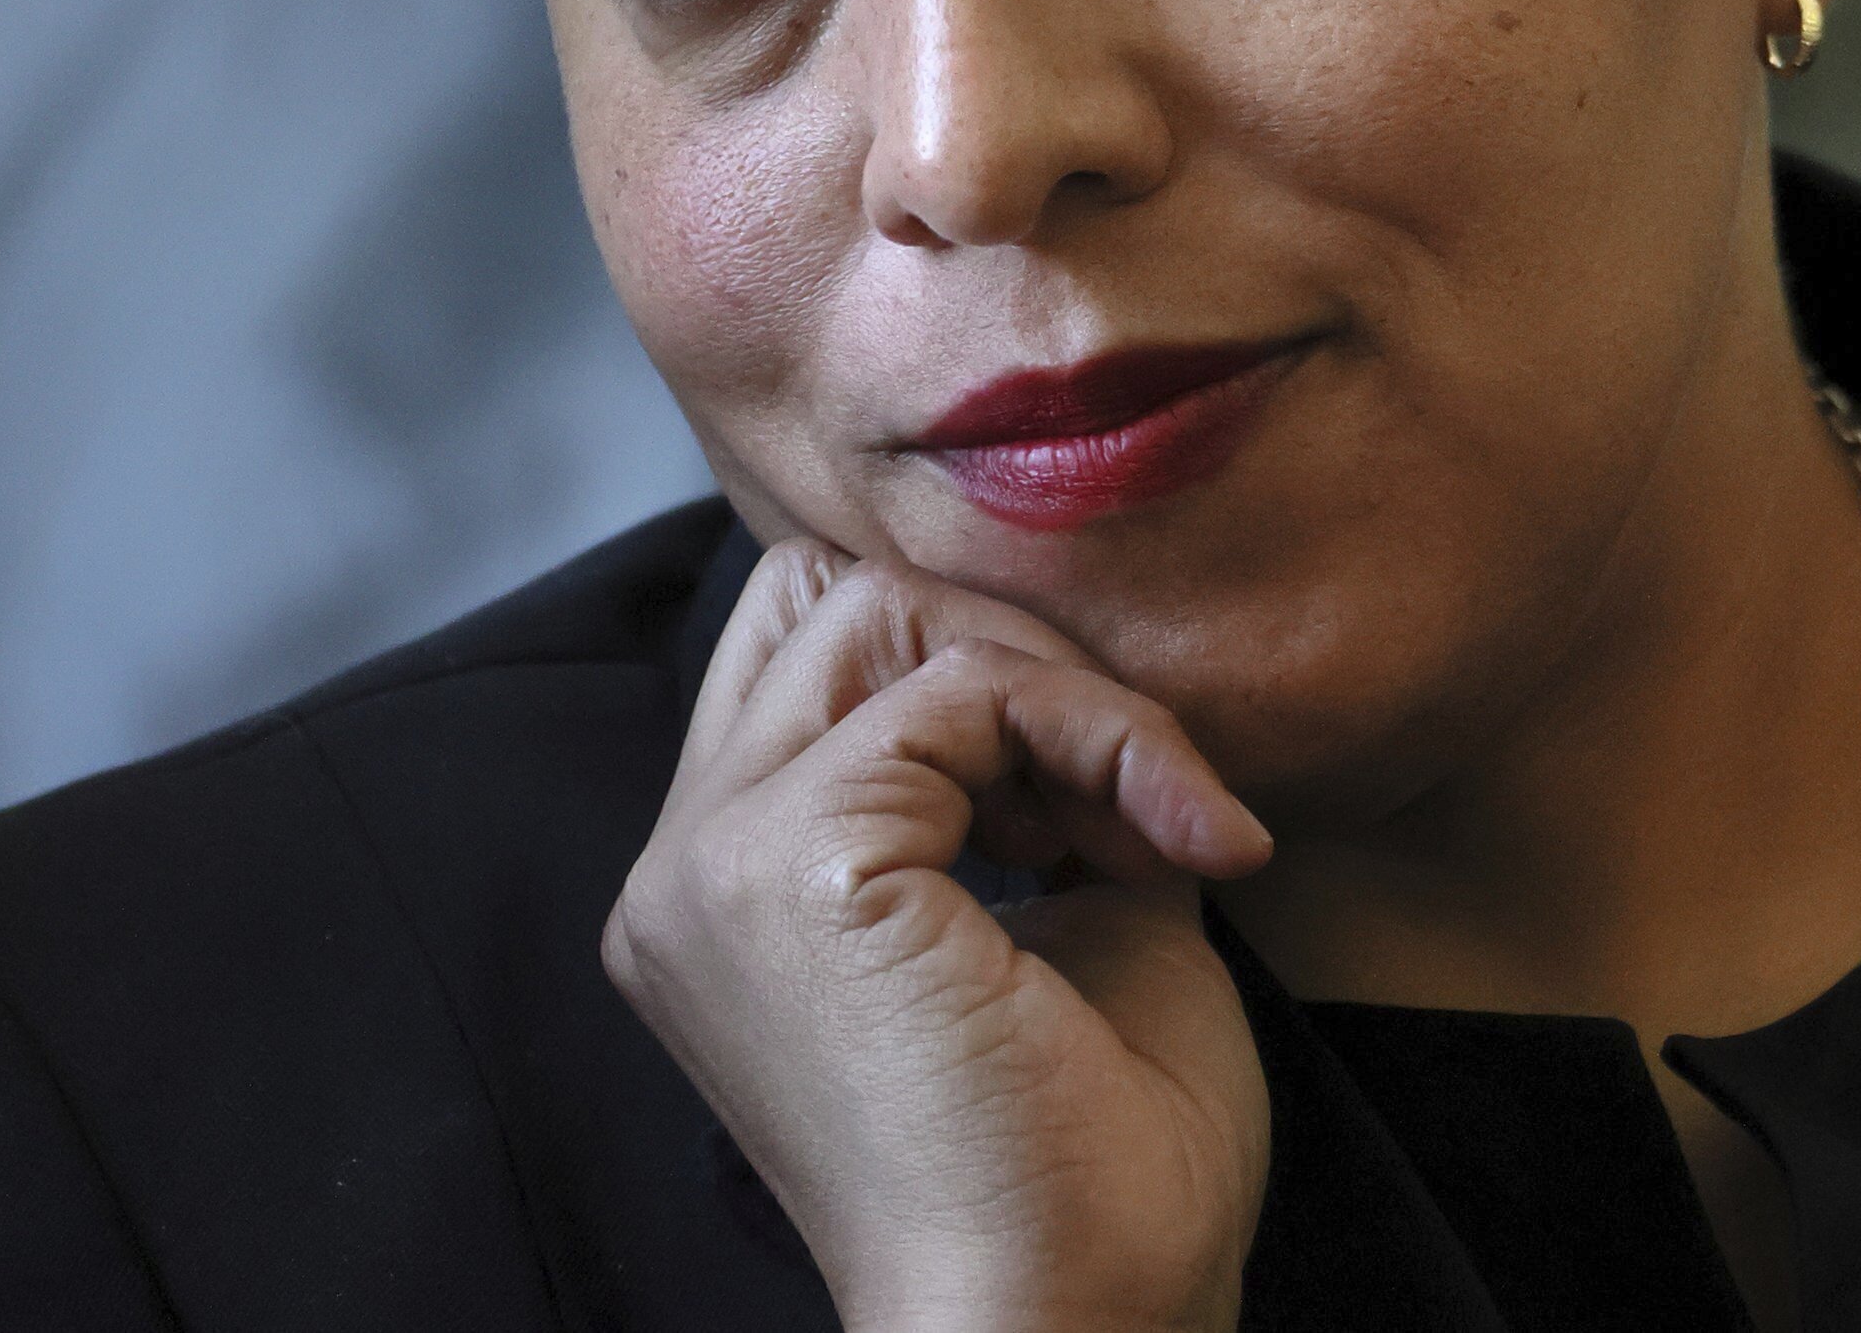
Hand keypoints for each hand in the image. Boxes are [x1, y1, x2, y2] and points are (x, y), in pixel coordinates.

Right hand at [605, 539, 1275, 1332]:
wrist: (1091, 1324)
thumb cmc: (1098, 1168)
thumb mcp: (1068, 912)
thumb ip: (1041, 774)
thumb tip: (1087, 659)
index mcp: (725, 894)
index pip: (812, 647)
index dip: (977, 676)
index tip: (1112, 813)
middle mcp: (685, 871)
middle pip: (832, 600)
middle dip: (1014, 661)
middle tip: (1135, 809)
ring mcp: (716, 864)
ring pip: (889, 614)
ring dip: (1065, 695)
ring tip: (1153, 834)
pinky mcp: (794, 862)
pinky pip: (968, 686)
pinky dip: (1103, 733)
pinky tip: (1175, 847)